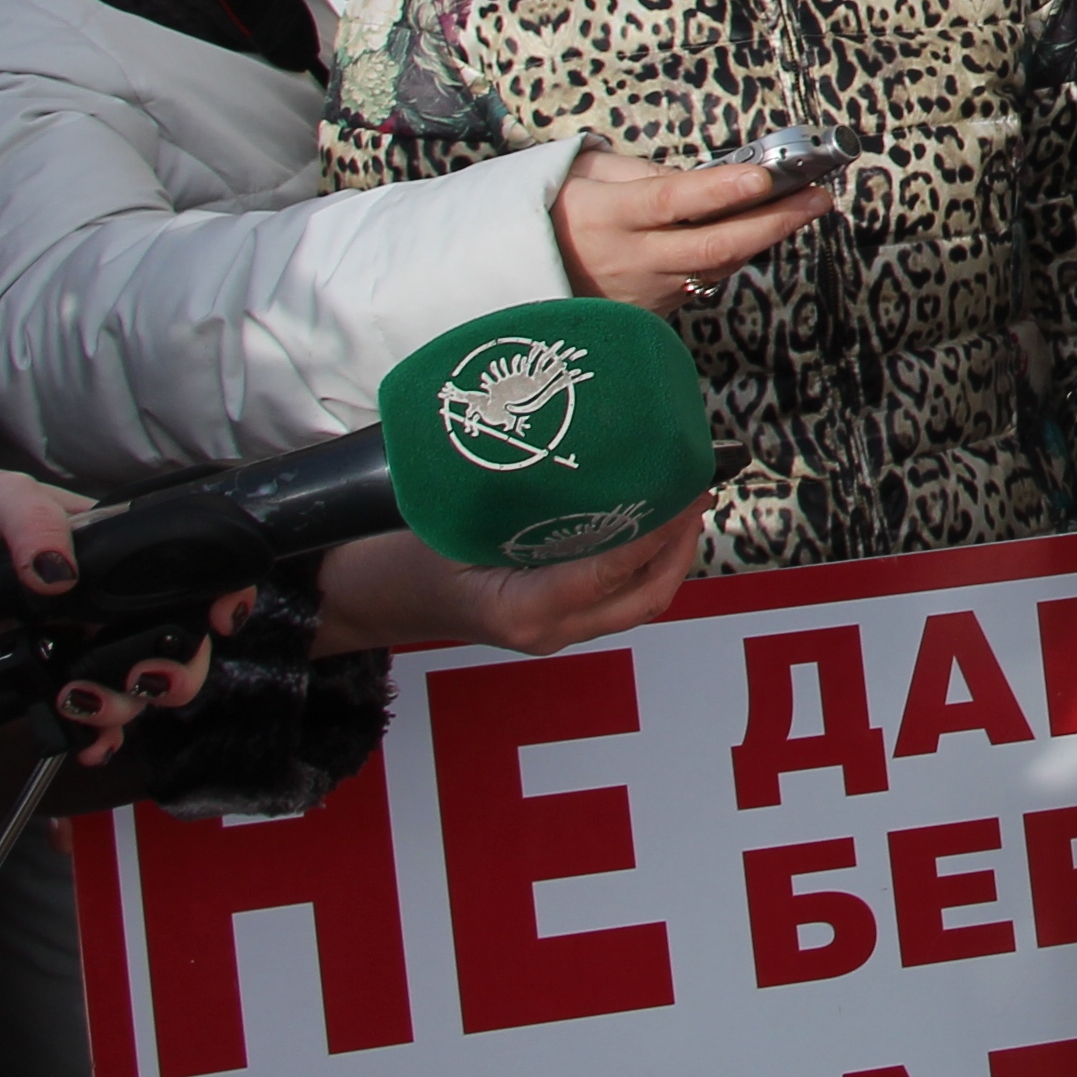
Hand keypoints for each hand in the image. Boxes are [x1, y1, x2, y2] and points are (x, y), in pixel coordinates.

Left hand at [0, 463, 226, 763]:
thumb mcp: (1, 495)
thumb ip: (33, 523)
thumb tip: (59, 573)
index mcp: (122, 550)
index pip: (195, 573)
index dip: (222, 597)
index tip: (217, 619)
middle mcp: (115, 602)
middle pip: (179, 645)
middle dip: (176, 670)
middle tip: (145, 677)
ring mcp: (83, 641)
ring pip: (137, 687)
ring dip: (123, 705)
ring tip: (78, 699)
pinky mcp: (47, 673)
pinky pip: (88, 716)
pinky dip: (96, 738)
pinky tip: (87, 745)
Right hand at [313, 503, 706, 655]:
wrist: (377, 599)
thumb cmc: (405, 554)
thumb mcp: (450, 518)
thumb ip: (510, 498)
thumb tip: (563, 442)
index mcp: (523, 609)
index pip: (609, 572)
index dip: (656, 532)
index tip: (684, 489)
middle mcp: (548, 630)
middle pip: (643, 598)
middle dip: (681, 547)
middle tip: (699, 489)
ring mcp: (555, 633)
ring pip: (636, 603)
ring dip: (669, 555)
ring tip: (686, 500)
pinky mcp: (557, 623)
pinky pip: (617, 599)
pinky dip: (644, 563)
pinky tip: (650, 521)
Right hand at [552, 147, 832, 311]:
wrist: (511, 275)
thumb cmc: (552, 211)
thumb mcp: (582, 173)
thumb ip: (641, 173)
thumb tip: (697, 178)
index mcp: (607, 215)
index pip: (672, 201)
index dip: (720, 191)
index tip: (763, 176)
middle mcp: (631, 258)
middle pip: (713, 246)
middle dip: (773, 221)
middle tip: (817, 196)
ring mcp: (645, 291)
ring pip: (717, 267)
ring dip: (765, 238)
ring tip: (806, 205)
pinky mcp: (654, 311)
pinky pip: (704, 280)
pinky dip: (736, 255)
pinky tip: (762, 230)